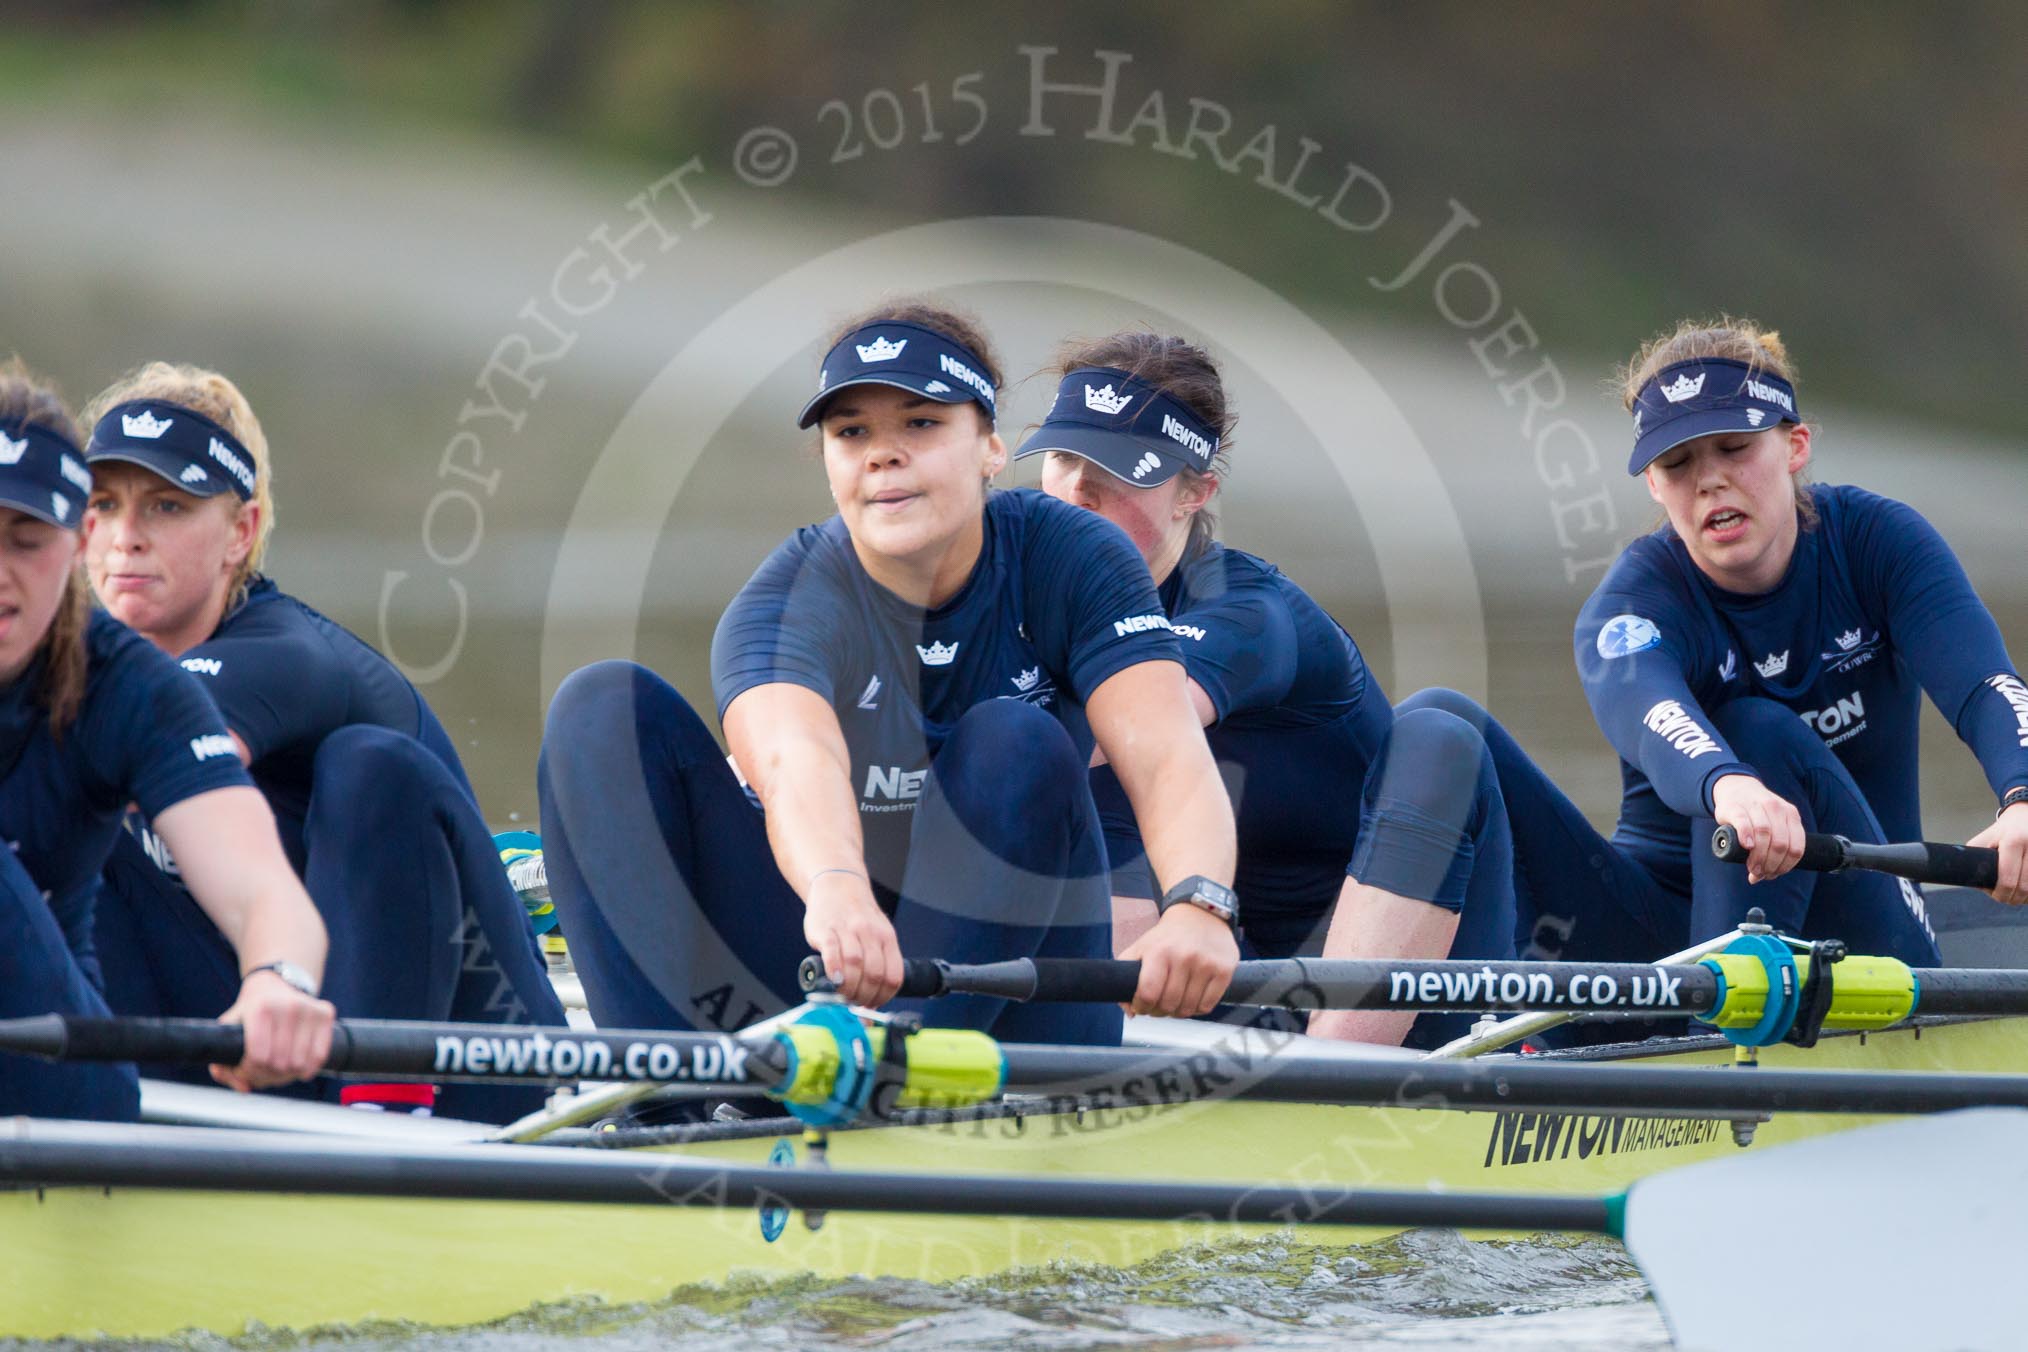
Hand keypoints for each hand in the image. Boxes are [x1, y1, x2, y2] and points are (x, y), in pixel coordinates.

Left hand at [211, 971, 334, 1091]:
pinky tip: (296, 1067)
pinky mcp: (326, 1013)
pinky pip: (319, 1056)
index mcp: (261, 1009)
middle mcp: (288, 1007)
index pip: (258, 1058)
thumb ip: (223, 1065)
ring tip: (276, 1069)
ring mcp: (310, 1009)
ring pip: (299, 1064)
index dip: (248, 1071)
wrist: (273, 985)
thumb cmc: (249, 1014)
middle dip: (266, 1075)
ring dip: (286, 1075)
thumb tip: (245, 1089)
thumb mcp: (228, 1032)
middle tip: (261, 1070)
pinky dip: (307, 1069)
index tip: (244, 1068)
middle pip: (279, 1064)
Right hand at [803, 872, 902, 1006]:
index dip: (883, 998)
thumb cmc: (857, 917)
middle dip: (865, 997)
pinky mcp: (826, 929)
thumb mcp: (875, 936)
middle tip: (854, 1003)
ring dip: (850, 988)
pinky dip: (835, 969)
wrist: (837, 884)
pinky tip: (834, 980)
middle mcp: (870, 933)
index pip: (893, 976)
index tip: (871, 1006)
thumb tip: (871, 1010)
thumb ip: (876, 968)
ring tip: (843, 996)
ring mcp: (848, 930)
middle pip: (874, 974)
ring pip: (855, 964)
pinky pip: (833, 951)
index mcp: (887, 938)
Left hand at [1118, 902, 1238, 1016]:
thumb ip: (1125, 976)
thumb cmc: (1168, 936)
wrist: (1200, 915)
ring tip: (1175, 1002)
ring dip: (1178, 1012)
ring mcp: (1206, 964)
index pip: (1148, 993)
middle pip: (1168, 1004)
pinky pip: (1207, 1006)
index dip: (1142, 1007)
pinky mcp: (1224, 971)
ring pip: (1188, 1008)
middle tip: (1159, 1006)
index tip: (1142, 1006)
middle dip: (1159, 1011)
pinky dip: (1196, 1009)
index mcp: (1159, 951)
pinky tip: (1192, 999)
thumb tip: (1130, 1010)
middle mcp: (1184, 957)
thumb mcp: (1141, 947)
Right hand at [1711, 774, 1805, 884]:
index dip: (1786, 866)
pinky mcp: (1735, 807)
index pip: (1796, 847)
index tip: (1774, 874)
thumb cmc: (1756, 813)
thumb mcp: (1774, 823)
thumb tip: (1763, 877)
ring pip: (1764, 835)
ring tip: (1752, 868)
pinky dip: (1746, 836)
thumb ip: (1774, 847)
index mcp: (1791, 814)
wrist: (1735, 788)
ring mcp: (1756, 806)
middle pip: (1780, 844)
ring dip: (1758, 857)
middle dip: (1771, 864)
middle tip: (1760, 873)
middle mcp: (1777, 809)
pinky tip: (1746, 846)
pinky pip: (1744, 823)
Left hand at [1967, 801, 2027, 905]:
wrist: (2024, 816)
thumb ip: (1976, 861)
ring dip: (2026, 897)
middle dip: (2013, 898)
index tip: (1996, 896)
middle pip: (2025, 887)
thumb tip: (1976, 883)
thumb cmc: (2001, 832)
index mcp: (2013, 841)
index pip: (2008, 879)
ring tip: (2017, 896)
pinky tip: (2026, 890)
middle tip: (2006, 899)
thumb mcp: (1983, 840)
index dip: (2000, 893)